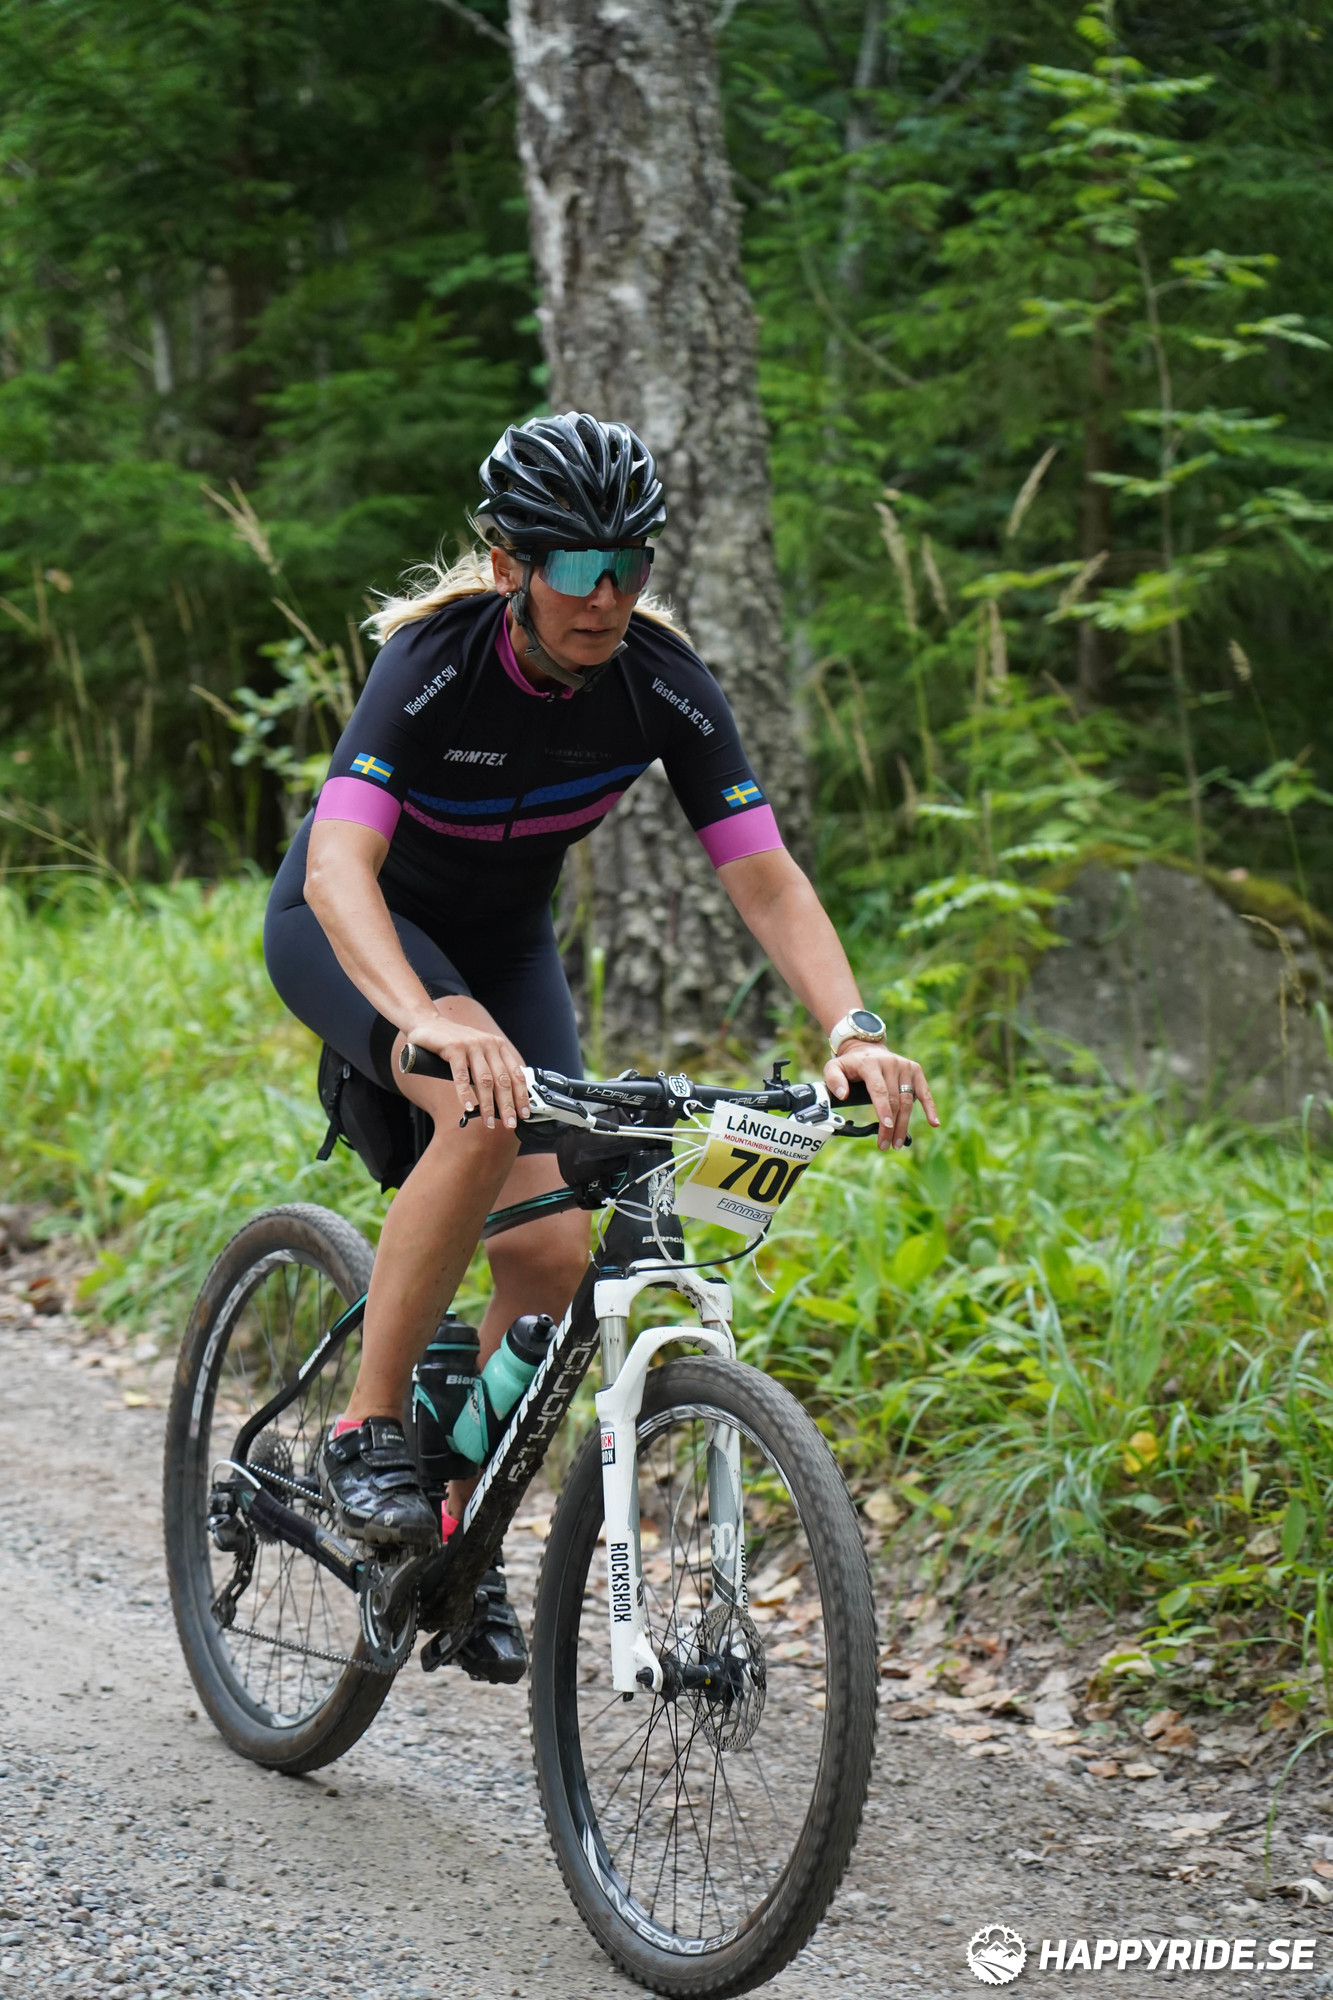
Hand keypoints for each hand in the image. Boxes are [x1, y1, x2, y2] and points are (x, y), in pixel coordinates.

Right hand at [403, 1004, 530, 1132]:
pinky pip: (461, 1076)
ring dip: (488, 1104)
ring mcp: (472, 1045)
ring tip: (488, 1121)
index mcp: (498, 1046)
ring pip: (485, 1080)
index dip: (522, 1096)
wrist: (428, 1022)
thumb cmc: (454, 1042)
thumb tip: (499, 1100)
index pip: (516, 1074)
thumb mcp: (477, 1052)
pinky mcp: (454, 1048)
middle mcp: (488, 1044)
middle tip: (510, 1123)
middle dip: (508, 1105)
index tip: (524, 1113)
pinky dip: (465, 1094)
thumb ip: (488, 1069)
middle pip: (503, 1080)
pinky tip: (468, 1108)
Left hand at [825, 1040, 939, 1151]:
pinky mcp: (915, 1070)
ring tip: (897, 1143)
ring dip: (904, 1124)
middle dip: (891, 1125)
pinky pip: (924, 1092)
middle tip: (886, 1144)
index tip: (886, 1126)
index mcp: (871, 1064)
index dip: (883, 1109)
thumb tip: (843, 1095)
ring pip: (908, 1100)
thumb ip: (834, 1080)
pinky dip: (930, 1108)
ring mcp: (905, 1066)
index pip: (879, 1090)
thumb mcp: (834, 1068)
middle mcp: (891, 1063)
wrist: (867, 1049)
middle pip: (894, 1100)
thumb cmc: (850, 1065)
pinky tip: (934, 1123)